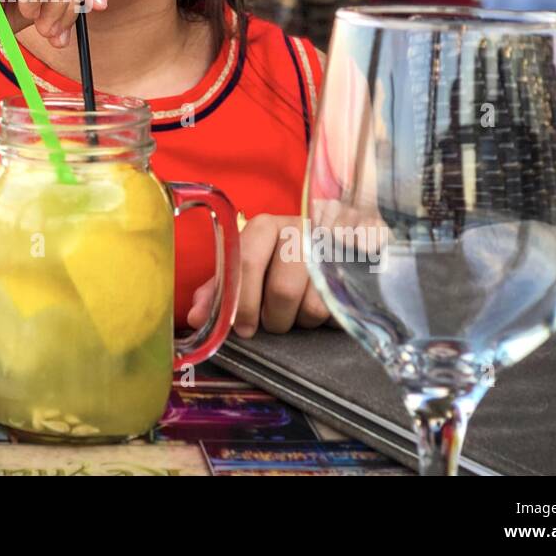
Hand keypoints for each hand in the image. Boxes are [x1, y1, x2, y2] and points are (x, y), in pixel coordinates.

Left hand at [186, 213, 335, 335]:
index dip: (242, 302)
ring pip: (312, 307)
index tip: (243, 329)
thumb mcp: (248, 272)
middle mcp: (298, 230)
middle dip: (274, 319)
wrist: (334, 249)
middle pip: (282, 291)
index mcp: (264, 227)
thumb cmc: (279, 263)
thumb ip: (222, 291)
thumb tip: (197, 318)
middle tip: (273, 321)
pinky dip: (326, 319)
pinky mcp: (358, 268)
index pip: (246, 262)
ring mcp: (331, 247)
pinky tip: (321, 303)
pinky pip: (337, 311)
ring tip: (298, 308)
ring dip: (301, 320)